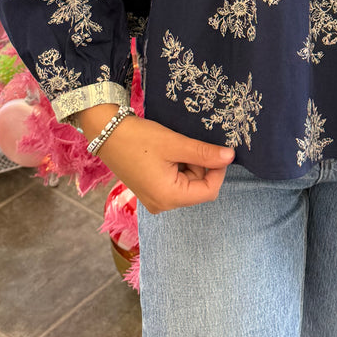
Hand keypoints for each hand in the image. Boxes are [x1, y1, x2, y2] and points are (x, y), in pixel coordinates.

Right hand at [92, 114, 234, 215]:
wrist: (107, 132)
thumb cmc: (139, 138)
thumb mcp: (175, 144)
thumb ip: (204, 153)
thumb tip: (230, 156)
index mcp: (169, 198)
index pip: (209, 191)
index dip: (218, 171)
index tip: (218, 151)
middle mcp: (162, 204)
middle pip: (198, 187)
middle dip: (199, 165)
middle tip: (186, 145)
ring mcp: (155, 199)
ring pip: (187, 183)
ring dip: (188, 164)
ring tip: (173, 147)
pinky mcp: (151, 190)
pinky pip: (175, 181)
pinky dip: (177, 166)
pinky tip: (167, 152)